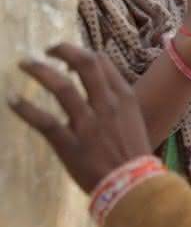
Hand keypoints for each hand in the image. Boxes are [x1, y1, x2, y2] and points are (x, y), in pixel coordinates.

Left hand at [7, 43, 151, 192]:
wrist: (134, 184)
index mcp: (123, 98)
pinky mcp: (70, 142)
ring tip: (25, 64)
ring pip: (62, 87)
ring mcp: (88, 123)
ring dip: (41, 71)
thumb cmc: (134, 155)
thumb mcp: (133, 120)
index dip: (83, 55)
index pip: (102, 64)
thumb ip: (117, 104)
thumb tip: (101, 92)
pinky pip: (44, 121)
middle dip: (64, 51)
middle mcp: (106, 104)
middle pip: (85, 65)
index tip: (70, 58)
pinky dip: (25, 109)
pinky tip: (12, 100)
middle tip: (48, 49)